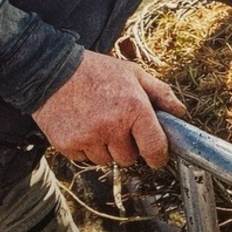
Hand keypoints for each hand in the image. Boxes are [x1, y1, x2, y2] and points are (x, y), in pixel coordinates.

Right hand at [31, 50, 186, 167]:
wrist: (52, 71)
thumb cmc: (97, 71)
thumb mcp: (132, 74)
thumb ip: (160, 92)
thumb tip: (180, 112)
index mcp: (134, 107)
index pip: (155, 148)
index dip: (158, 156)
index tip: (156, 157)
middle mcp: (112, 125)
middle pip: (129, 158)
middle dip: (126, 146)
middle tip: (117, 125)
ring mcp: (89, 137)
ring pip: (106, 160)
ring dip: (105, 148)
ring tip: (96, 121)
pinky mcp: (68, 145)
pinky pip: (85, 159)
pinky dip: (85, 147)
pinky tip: (81, 125)